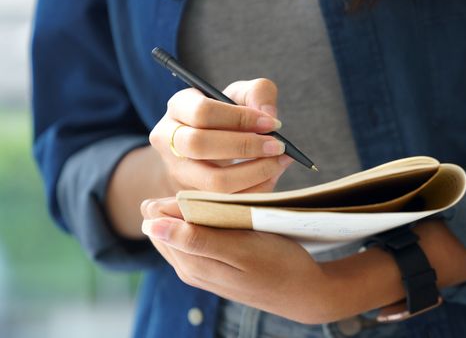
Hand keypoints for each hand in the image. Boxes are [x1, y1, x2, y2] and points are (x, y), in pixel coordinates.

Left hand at [140, 197, 335, 323]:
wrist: (303, 292)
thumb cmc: (279, 265)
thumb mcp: (241, 249)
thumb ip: (195, 239)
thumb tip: (150, 225)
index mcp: (191, 263)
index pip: (160, 221)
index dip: (173, 197)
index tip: (202, 184)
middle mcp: (188, 269)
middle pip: (165, 226)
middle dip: (179, 204)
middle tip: (215, 190)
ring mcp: (199, 271)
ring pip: (179, 232)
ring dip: (192, 212)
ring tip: (221, 201)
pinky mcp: (212, 269)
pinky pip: (194, 239)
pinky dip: (202, 223)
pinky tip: (223, 215)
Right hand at [148, 79, 293, 193]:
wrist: (211, 146)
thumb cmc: (228, 116)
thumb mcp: (241, 95)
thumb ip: (258, 93)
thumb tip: (269, 116)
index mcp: (178, 106)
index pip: (203, 112)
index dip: (240, 118)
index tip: (272, 124)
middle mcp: (168, 139)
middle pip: (199, 145)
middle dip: (244, 147)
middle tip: (279, 146)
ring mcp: (177, 172)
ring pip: (212, 182)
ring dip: (254, 173)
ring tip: (280, 162)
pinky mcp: (192, 198)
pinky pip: (226, 201)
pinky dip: (254, 191)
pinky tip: (271, 177)